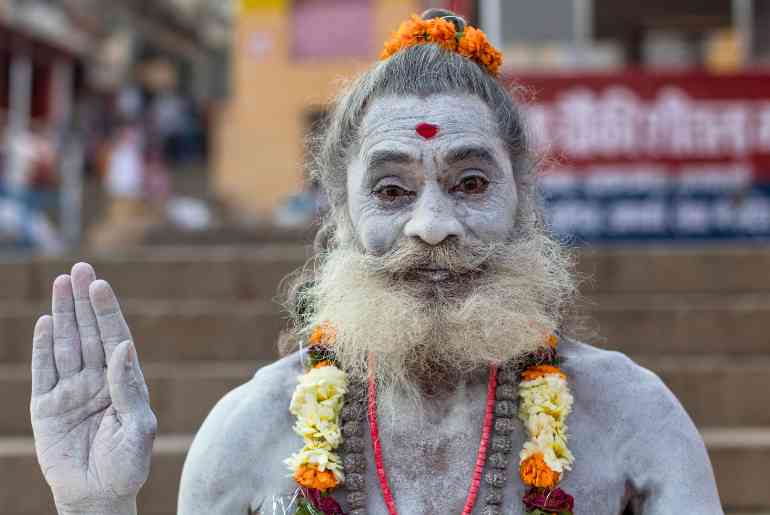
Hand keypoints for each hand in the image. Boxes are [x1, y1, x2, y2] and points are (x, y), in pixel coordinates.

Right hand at [30, 263, 156, 512]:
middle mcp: (98, 379)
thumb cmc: (127, 464)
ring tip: (62, 283)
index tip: (101, 285)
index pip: (116, 337)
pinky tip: (45, 323)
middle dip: (84, 301)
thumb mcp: (138, 428)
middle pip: (90, 332)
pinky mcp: (47, 406)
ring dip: (64, 314)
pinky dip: (43, 347)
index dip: (107, 311)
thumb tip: (125, 347)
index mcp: (124, 381)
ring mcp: (72, 390)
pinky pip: (44, 371)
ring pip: (67, 344)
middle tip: (81, 268)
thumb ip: (130, 388)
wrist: (98, 495)